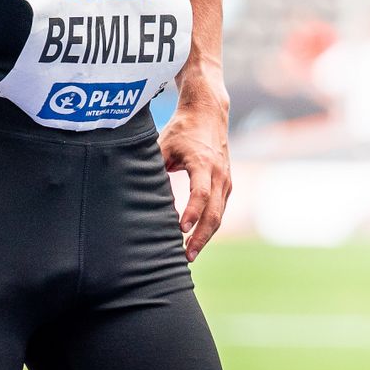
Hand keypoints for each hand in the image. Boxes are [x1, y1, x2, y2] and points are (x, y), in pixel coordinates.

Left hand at [160, 97, 230, 261]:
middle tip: (186, 256)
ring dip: (205, 236)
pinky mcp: (227, 184)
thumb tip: (143, 197)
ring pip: (219, 215)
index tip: (181, 229)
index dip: (192, 212)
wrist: (209, 112)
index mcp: (203, 162)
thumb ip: (155, 169)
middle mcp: (219, 173)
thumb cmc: (182, 130)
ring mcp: (226, 179)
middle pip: (214, 212)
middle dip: (201, 236)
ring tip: (189, 254)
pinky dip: (209, 226)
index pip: (201, 193)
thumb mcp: (164, 145)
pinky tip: (196, 238)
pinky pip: (220, 210)